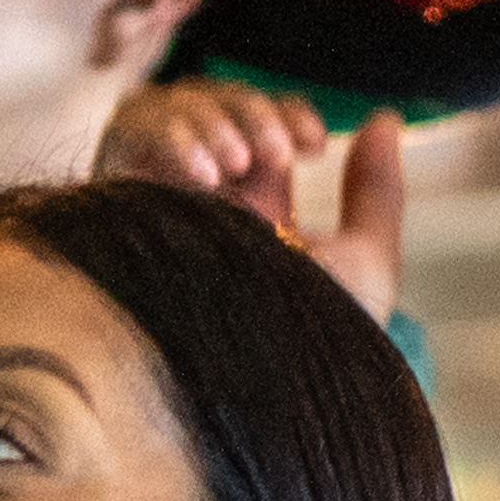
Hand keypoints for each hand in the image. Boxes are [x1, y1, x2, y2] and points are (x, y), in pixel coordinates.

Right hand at [98, 81, 409, 323]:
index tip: (312, 141)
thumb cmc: (312, 345)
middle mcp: (195, 206)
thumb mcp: (366, 264)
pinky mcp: (115, 204)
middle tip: (277, 151)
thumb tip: (383, 117)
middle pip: (211, 110)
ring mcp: (153, 202)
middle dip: (250, 112)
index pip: (255, 131)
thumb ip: (376, 191)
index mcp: (251, 216)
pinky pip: (127, 137)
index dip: (282, 114)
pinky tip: (201, 174)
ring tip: (236, 162)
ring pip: (168, 113)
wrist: (257, 390)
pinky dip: (167, 138)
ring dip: (211, 120)